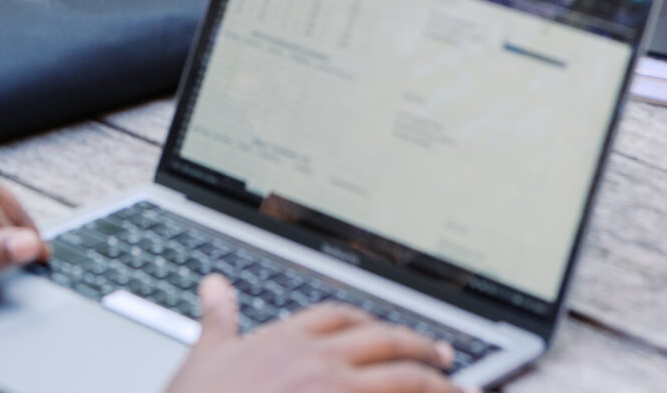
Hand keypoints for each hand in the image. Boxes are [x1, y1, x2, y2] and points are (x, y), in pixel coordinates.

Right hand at [167, 283, 454, 392]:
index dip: (370, 323)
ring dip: (439, 385)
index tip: (388, 331)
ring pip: (404, 380)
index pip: (340, 317)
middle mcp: (316, 361)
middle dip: (421, 348)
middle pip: (385, 342)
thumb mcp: (202, 362)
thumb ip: (217, 321)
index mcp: (285, 340)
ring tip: (464, 390)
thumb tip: (215, 285)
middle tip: (446, 357)